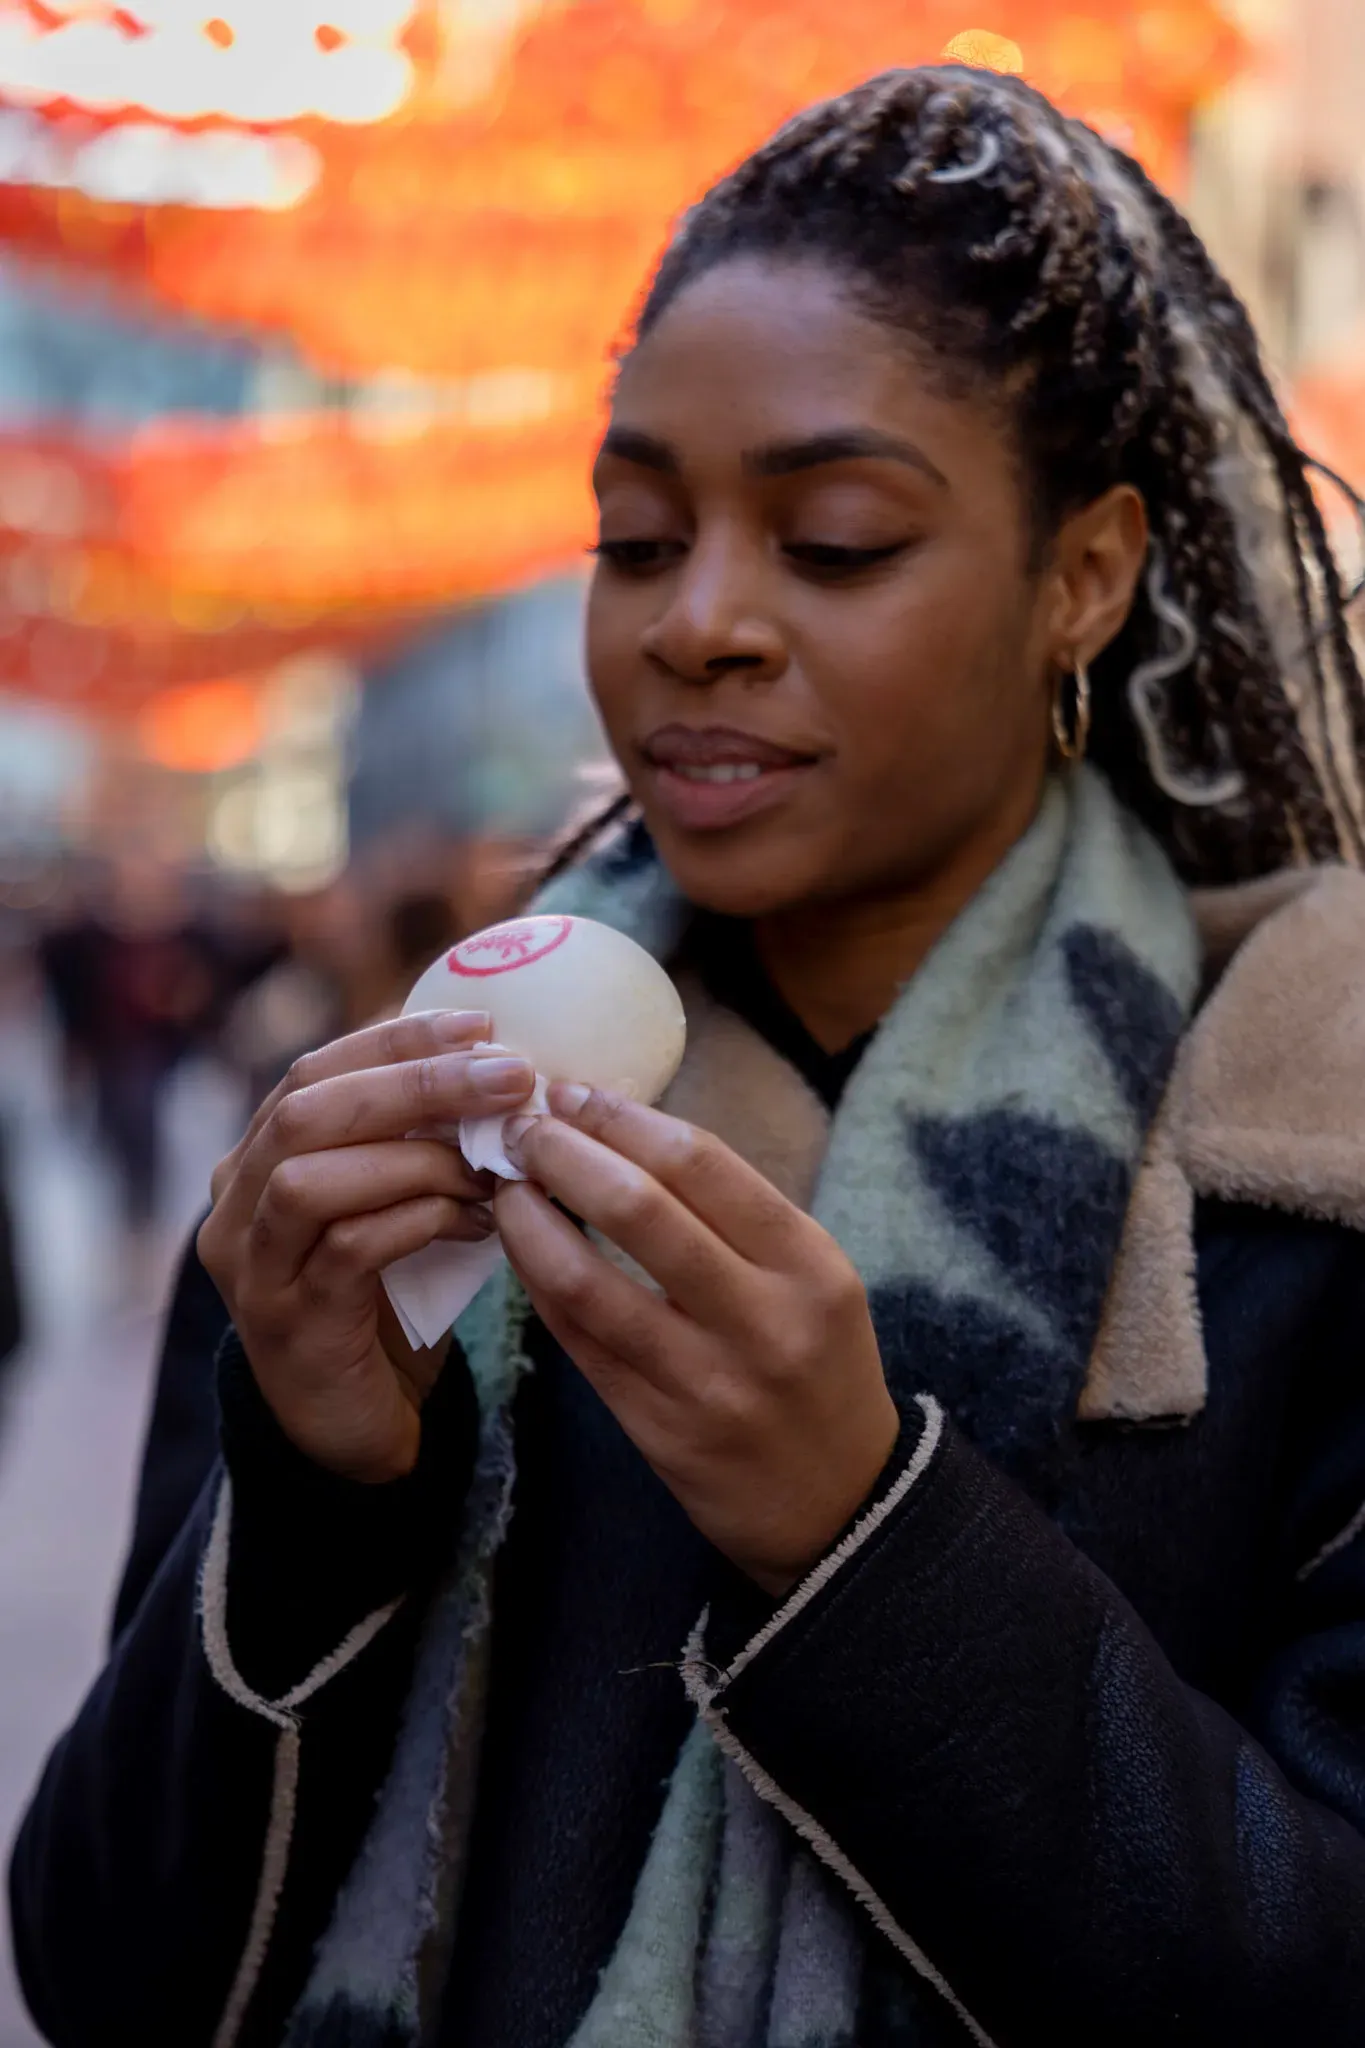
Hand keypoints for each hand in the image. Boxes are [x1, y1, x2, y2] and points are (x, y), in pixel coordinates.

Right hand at [198, 1012, 534, 1482]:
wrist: (352, 1429)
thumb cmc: (387, 1301)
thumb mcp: (394, 1205)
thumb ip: (417, 1144)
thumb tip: (504, 1070)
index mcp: (257, 1159)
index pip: (313, 1071)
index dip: (395, 1041)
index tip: (480, 1025)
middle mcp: (235, 1205)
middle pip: (304, 1110)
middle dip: (414, 1083)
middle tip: (507, 1076)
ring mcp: (252, 1267)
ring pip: (310, 1177)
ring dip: (417, 1158)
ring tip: (494, 1164)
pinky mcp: (289, 1323)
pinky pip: (346, 1250)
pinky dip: (419, 1222)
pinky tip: (479, 1224)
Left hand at [494, 1084, 899, 1594]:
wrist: (840, 1503)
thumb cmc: (818, 1364)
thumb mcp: (814, 1277)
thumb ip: (733, 1214)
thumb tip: (622, 1132)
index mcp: (809, 1263)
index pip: (700, 1162)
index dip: (621, 1118)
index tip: (571, 1092)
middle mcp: (763, 1319)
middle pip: (640, 1209)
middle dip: (564, 1153)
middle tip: (521, 1126)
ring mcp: (705, 1380)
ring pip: (589, 1281)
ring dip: (530, 1221)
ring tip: (503, 1184)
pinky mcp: (656, 1428)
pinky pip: (578, 1341)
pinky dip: (539, 1284)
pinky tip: (519, 1249)